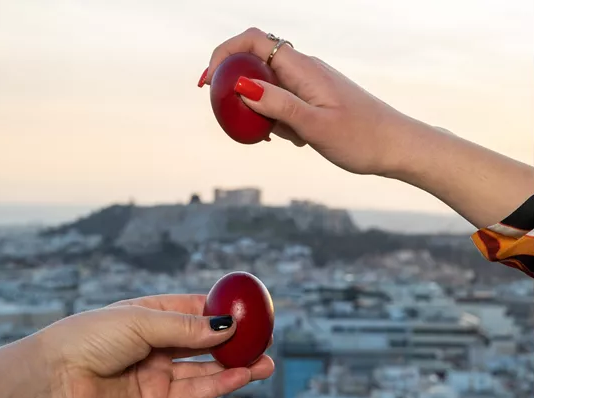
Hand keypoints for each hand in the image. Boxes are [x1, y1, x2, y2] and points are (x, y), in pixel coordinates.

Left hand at [0, 294, 274, 397]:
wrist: (52, 382)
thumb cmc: (86, 339)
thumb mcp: (141, 320)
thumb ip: (186, 328)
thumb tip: (226, 326)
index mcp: (146, 315)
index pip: (192, 309)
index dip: (222, 309)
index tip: (250, 308)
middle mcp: (153, 344)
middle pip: (203, 342)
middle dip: (235, 341)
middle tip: (265, 337)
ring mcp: (155, 373)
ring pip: (204, 369)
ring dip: (236, 365)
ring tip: (266, 360)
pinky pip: (194, 392)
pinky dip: (220, 384)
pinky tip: (243, 375)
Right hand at [200, 27, 408, 175]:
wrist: (398, 147)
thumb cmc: (362, 138)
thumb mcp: (315, 126)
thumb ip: (278, 105)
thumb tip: (241, 85)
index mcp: (303, 68)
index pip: (254, 41)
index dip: (224, 53)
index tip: (208, 82)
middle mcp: (304, 69)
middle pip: (255, 62)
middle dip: (238, 89)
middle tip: (237, 120)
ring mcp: (310, 83)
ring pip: (268, 86)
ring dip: (262, 111)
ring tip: (286, 138)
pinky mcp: (315, 98)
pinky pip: (284, 101)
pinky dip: (278, 119)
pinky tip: (295, 140)